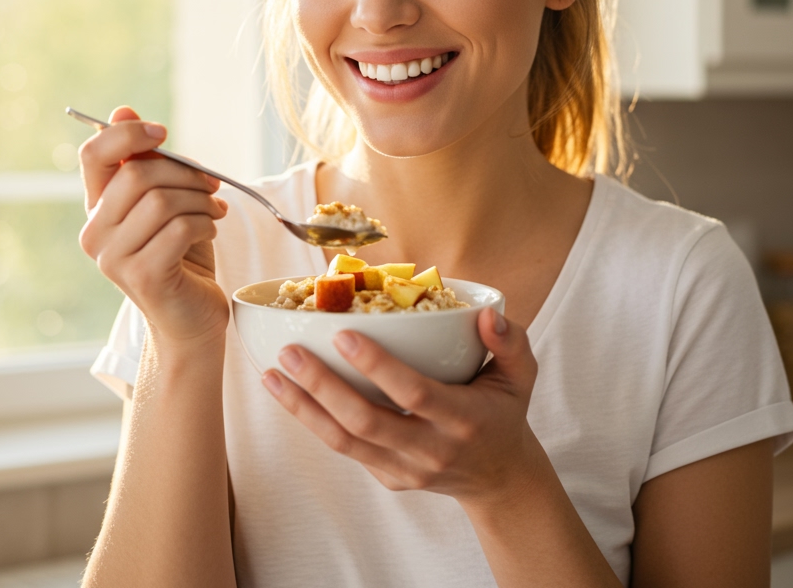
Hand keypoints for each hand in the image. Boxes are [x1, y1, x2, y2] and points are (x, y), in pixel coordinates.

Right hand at [78, 106, 230, 346]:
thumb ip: (146, 162)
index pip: (92, 154)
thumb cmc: (182, 256)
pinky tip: (212, 229)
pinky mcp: (141, 277)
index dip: (127, 134)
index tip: (163, 133)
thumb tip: (123, 111)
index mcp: (97, 208)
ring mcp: (113, 259)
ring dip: (201, 200)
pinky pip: (179, 228)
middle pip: (137, 174)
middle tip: (212, 185)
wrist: (193, 319)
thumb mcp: (166, 201)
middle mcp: (94, 233)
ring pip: (162, 200)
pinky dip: (206, 222)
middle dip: (185, 172)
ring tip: (216, 210)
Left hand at [261, 308, 546, 504]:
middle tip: (290, 351)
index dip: (377, 367)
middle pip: (366, 421)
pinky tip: (287, 394)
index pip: (414, 394)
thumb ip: (510, 342)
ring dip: (303, 408)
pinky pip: (344, 449)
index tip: (344, 334)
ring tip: (272, 374)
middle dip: (323, 386)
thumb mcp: (521, 376)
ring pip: (344, 441)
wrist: (497, 478)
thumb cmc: (503, 413)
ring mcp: (405, 470)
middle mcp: (430, 449)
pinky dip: (312, 421)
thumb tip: (487, 314)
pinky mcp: (386, 478)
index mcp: (462, 419)